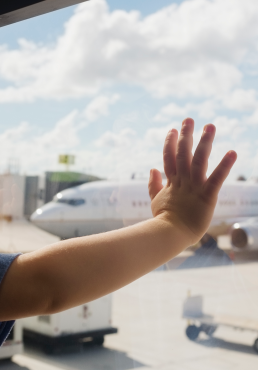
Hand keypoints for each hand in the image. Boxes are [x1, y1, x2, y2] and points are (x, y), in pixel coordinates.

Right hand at [148, 118, 236, 244]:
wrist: (170, 236)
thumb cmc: (164, 222)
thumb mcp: (156, 201)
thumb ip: (154, 185)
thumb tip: (152, 169)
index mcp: (171, 183)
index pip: (169, 159)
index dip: (170, 144)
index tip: (172, 130)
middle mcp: (182, 182)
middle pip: (183, 155)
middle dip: (186, 136)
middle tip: (189, 119)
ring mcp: (194, 188)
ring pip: (199, 161)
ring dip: (205, 143)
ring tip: (210, 127)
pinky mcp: (207, 196)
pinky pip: (216, 179)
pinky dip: (224, 166)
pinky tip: (232, 152)